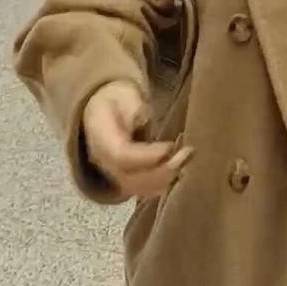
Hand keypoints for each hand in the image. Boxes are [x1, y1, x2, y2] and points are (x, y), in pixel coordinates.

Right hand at [82, 81, 192, 199]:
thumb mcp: (125, 96)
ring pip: (137, 188)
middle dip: (161, 171)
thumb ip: (135, 109)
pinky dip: (162, 184)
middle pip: (129, 179)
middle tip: (186, 154)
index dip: (147, 156)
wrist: (103, 111)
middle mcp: (102, 162)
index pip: (121, 156)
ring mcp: (112, 174)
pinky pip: (141, 189)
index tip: (170, 146)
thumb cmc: (119, 100)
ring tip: (187, 161)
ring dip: (165, 179)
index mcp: (99, 137)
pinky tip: (181, 171)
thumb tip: (144, 119)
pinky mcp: (124, 179)